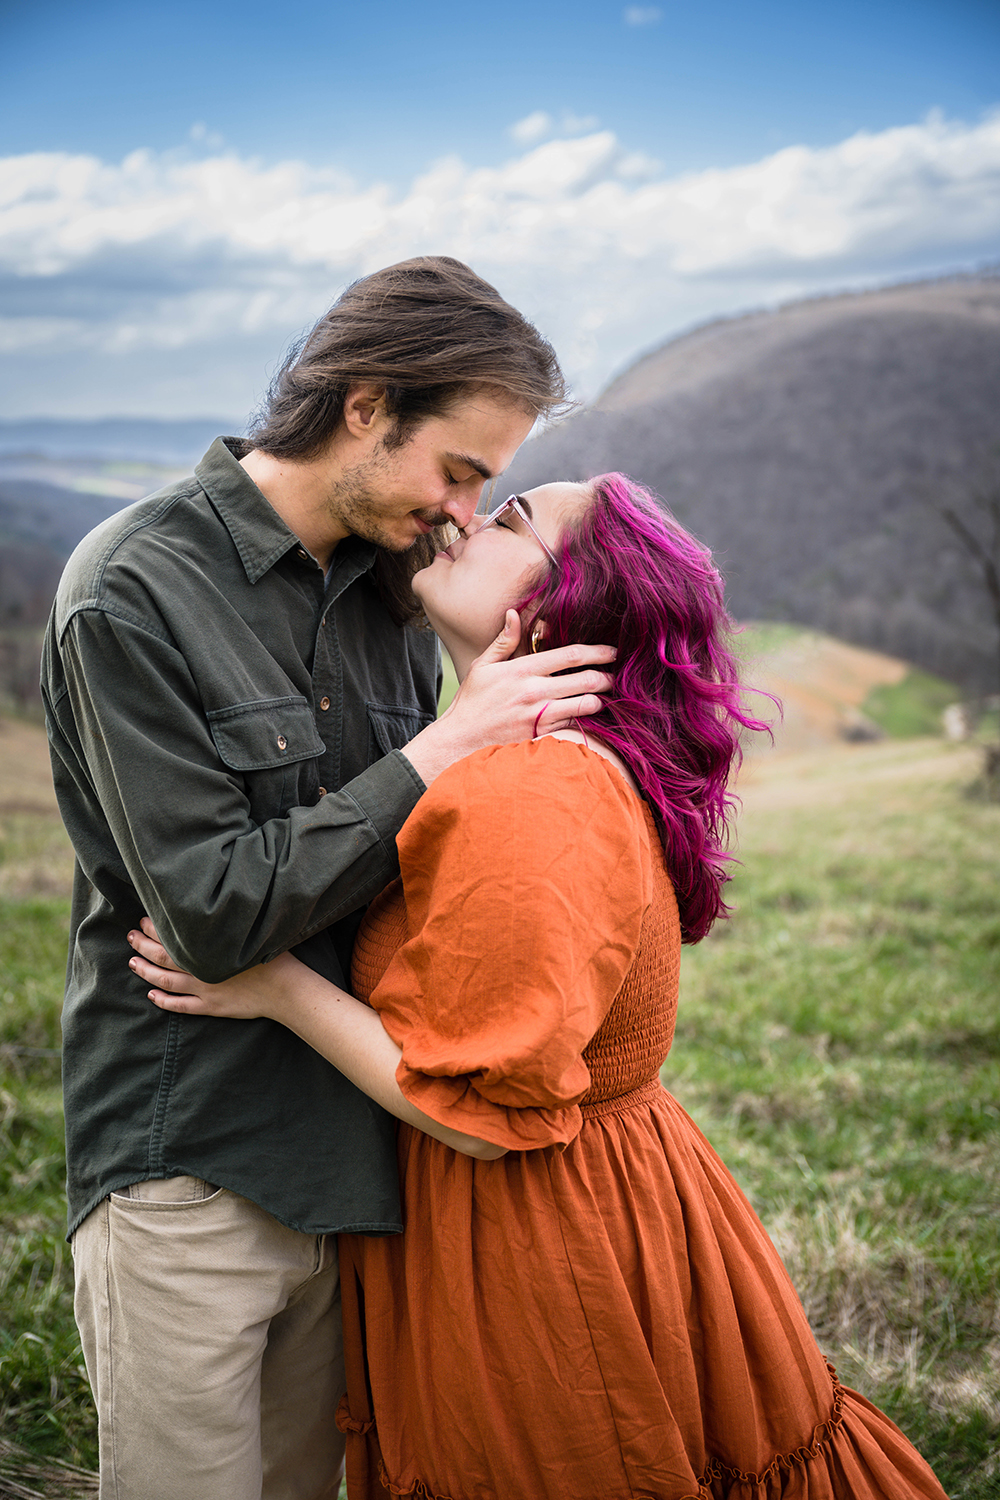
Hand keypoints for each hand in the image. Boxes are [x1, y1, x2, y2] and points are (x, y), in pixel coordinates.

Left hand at [127, 918, 300, 1019]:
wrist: (285, 988)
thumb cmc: (273, 957)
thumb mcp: (251, 932)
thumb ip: (230, 924)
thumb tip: (217, 908)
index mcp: (211, 948)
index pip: (175, 935)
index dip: (157, 927)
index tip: (145, 919)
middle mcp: (203, 969)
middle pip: (164, 956)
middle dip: (144, 945)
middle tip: (130, 936)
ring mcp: (205, 990)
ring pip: (166, 981)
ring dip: (146, 972)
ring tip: (132, 963)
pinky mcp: (211, 1007)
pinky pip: (181, 1005)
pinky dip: (164, 1001)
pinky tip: (152, 996)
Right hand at [403, 611, 615, 784]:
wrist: (460, 740)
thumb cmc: (472, 702)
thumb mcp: (482, 666)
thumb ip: (503, 641)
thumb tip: (514, 613)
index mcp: (522, 669)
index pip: (570, 655)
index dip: (597, 652)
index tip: (612, 651)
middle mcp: (534, 691)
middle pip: (585, 680)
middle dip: (606, 677)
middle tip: (615, 676)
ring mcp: (539, 715)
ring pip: (584, 705)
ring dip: (600, 700)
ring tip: (605, 697)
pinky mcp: (541, 735)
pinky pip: (572, 725)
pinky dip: (584, 720)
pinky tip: (589, 717)